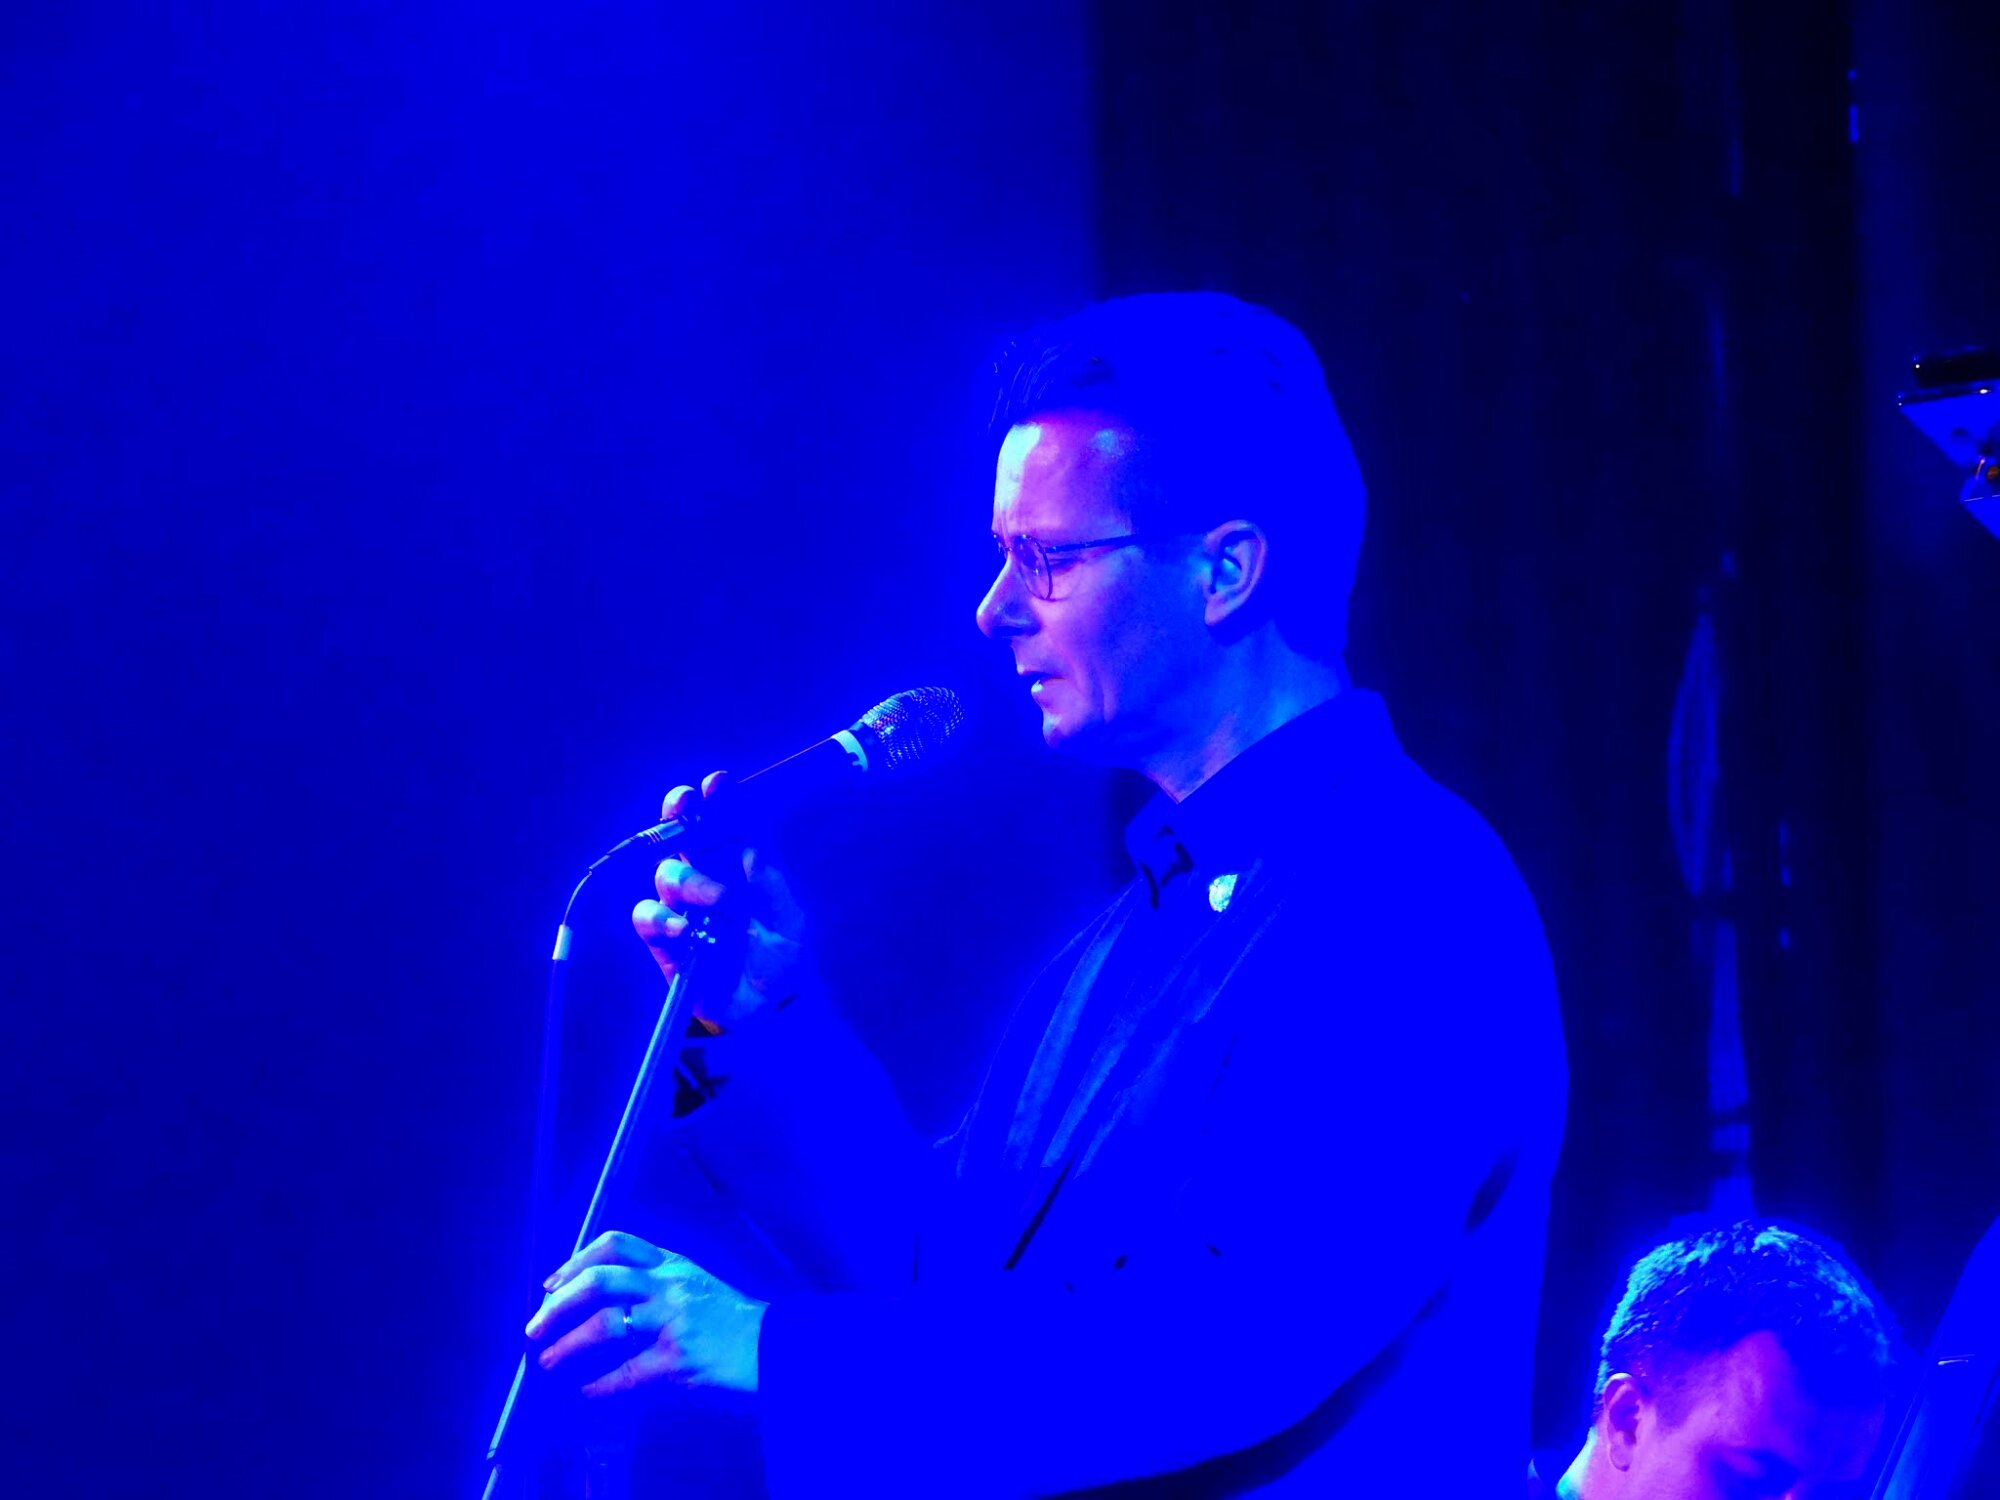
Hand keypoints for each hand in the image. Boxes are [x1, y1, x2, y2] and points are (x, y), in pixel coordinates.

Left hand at [527, 1230, 766, 1397]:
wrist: (779, 1350)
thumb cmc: (735, 1323)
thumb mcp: (697, 1287)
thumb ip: (656, 1287)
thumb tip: (597, 1306)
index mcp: (673, 1263)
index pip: (616, 1243)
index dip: (575, 1261)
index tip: (550, 1285)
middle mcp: (670, 1284)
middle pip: (600, 1280)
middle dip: (558, 1306)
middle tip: (535, 1329)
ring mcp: (675, 1320)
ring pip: (604, 1324)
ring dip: (567, 1346)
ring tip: (548, 1362)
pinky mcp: (679, 1359)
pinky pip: (624, 1373)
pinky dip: (598, 1386)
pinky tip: (585, 1393)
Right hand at [631, 772, 807, 1028]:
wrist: (767, 1014)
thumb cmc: (784, 962)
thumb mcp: (793, 924)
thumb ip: (774, 887)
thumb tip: (754, 847)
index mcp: (744, 865)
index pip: (727, 822)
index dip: (719, 799)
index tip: (717, 784)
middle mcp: (711, 877)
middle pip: (685, 832)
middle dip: (680, 812)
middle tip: (684, 802)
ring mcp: (685, 906)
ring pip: (667, 871)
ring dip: (690, 881)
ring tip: (719, 905)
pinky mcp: (664, 938)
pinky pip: (648, 915)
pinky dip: (662, 918)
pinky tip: (685, 930)